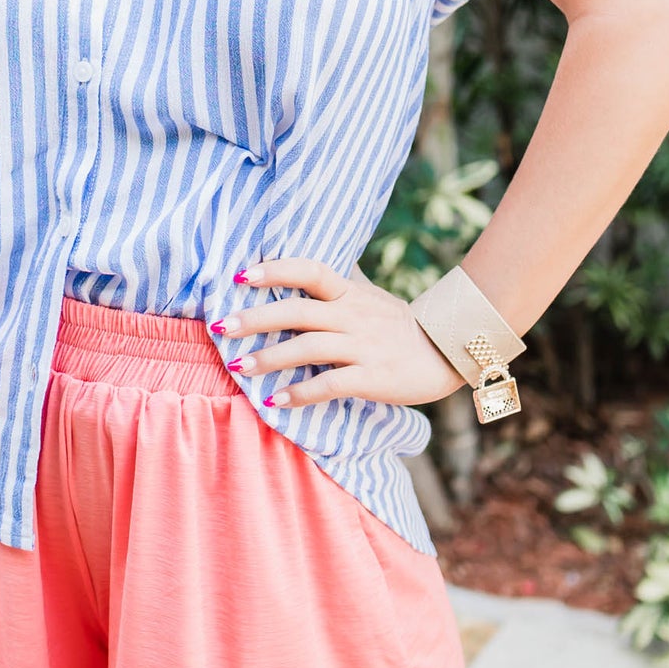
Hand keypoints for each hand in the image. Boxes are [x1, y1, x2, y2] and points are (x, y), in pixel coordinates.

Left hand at [215, 256, 465, 409]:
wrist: (447, 353)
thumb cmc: (398, 324)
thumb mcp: (368, 296)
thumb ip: (338, 283)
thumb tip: (301, 266)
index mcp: (350, 293)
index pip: (311, 271)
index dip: (276, 270)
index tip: (241, 275)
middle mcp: (353, 315)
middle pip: (298, 311)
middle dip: (256, 318)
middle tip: (221, 326)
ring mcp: (363, 346)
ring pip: (308, 347)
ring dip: (270, 358)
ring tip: (239, 367)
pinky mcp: (372, 377)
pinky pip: (330, 384)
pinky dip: (301, 393)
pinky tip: (276, 401)